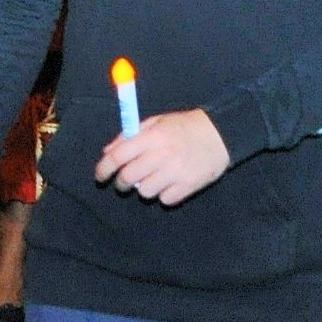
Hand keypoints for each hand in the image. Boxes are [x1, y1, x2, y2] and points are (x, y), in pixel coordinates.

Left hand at [96, 108, 230, 204]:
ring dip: (144, 188)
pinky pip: (165, 199)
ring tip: (153, 179)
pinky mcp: (189, 185)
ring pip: (144, 192)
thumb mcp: (157, 122)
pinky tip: (170, 184)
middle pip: (128, 177)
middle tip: (124, 181)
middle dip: (120, 182)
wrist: (222, 134)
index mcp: (153, 136)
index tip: (100, 176)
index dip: (103, 168)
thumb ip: (130, 135)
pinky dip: (164, 195)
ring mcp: (176, 171)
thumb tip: (107, 151)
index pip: (118, 156)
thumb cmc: (185, 126)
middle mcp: (162, 154)